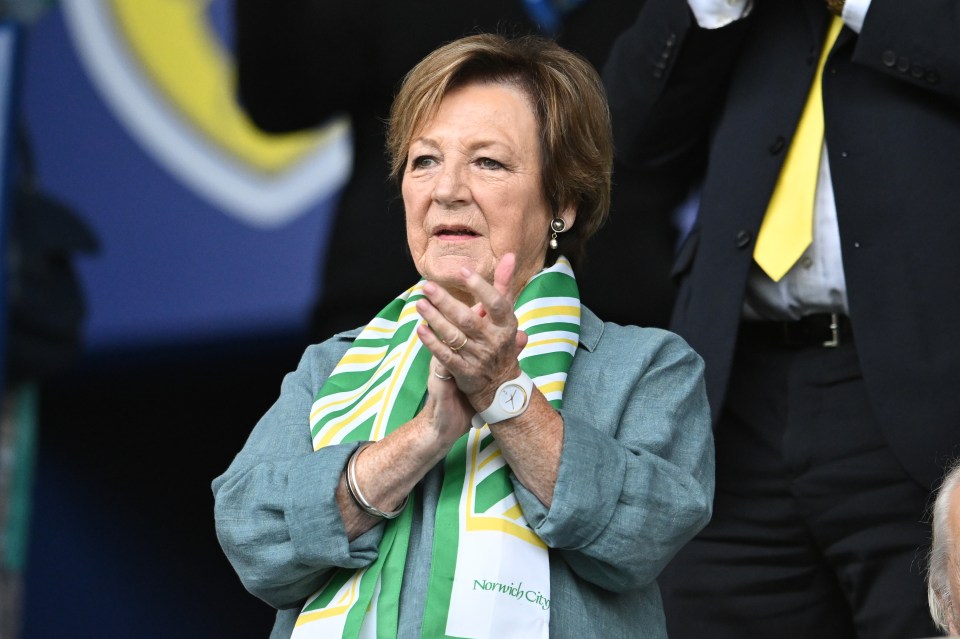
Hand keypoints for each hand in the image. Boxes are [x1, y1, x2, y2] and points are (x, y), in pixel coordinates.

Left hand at [415, 253, 527, 413]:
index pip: (495, 303)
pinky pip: (445, 356)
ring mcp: (478, 358)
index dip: (480, 287)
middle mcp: (493, 341)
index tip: (462, 271)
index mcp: (506, 324)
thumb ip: (504, 284)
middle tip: (427, 286)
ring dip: (435, 319)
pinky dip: (432, 343)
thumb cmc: (501, 340)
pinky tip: (420, 329)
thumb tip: (508, 254)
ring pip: (454, 336)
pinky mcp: (464, 372)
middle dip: (446, 302)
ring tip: (419, 303)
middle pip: (468, 319)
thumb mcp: (507, 314)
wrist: (502, 385)